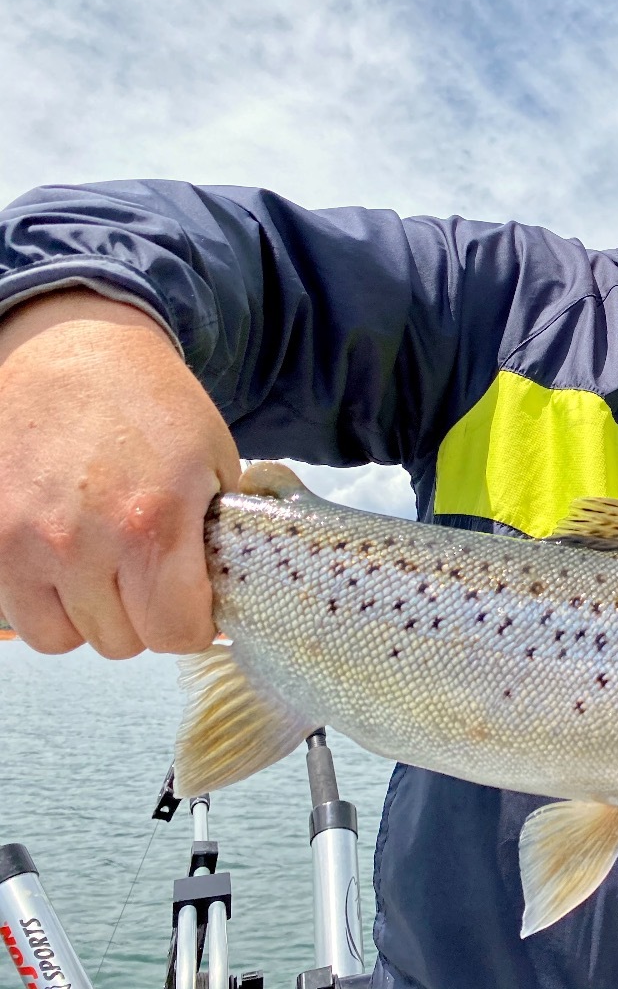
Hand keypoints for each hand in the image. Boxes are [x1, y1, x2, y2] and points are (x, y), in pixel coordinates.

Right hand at [0, 291, 240, 657]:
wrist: (69, 350)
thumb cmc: (151, 403)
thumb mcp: (216, 461)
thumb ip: (220, 537)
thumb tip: (224, 594)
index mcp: (152, 524)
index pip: (172, 633)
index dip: (192, 624)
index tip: (195, 604)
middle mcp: (80, 543)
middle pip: (120, 641)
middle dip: (143, 616)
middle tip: (149, 573)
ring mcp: (22, 545)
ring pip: (64, 636)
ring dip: (90, 614)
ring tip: (105, 566)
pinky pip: (19, 612)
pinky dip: (44, 600)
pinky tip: (64, 559)